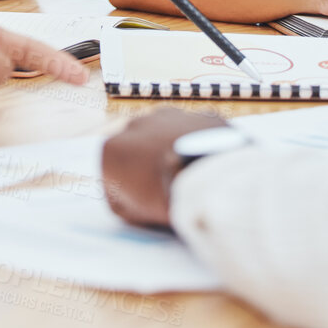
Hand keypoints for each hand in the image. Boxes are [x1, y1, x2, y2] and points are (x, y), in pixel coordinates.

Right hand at [102, 108, 224, 228]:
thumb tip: (125, 190)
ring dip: (171, 147)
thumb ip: (119, 197)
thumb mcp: (129, 213)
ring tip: (188, 172)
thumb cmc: (166, 198)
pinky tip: (206, 161)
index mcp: (113, 147)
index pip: (112, 172)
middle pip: (138, 147)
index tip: (144, 202)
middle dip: (148, 162)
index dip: (127, 190)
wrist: (215, 180)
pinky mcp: (202, 114)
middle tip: (166, 186)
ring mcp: (170, 115)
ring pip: (166, 133)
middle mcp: (136, 123)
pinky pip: (195, 130)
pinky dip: (198, 142)